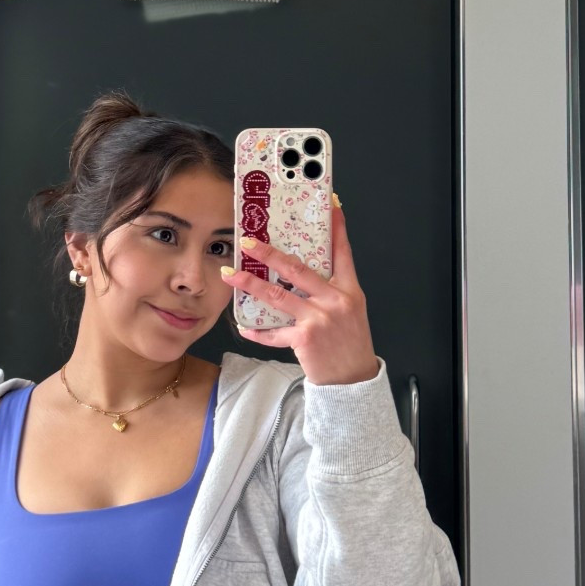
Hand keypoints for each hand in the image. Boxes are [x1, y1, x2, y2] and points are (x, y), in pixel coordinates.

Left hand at [224, 200, 380, 385]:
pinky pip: (274, 332)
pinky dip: (257, 331)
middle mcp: (335, 300)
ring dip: (251, 283)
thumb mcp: (350, 309)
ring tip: (231, 274)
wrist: (353, 380)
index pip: (342, 252)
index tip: (329, 205)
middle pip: (298, 269)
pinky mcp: (304, 338)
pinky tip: (243, 327)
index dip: (336, 227)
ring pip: (278, 295)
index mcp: (349, 290)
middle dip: (270, 253)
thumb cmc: (350, 343)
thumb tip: (303, 270)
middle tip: (249, 243)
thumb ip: (332, 288)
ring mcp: (318, 318)